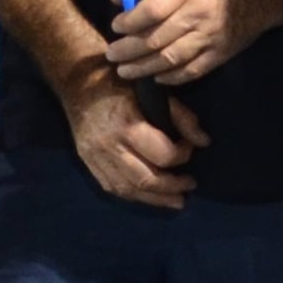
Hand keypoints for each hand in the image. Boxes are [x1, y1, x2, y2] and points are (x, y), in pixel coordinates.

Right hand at [67, 68, 204, 208]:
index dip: (182, 155)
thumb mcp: (153, 91)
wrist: (78, 83)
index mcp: (127, 126)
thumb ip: (180, 116)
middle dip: (172, 187)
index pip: (162, 155)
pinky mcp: (87, 163)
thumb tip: (204, 141)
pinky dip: (134, 195)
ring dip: (155, 199)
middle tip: (190, 185)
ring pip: (128, 190)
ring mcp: (95, 158)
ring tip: (175, 200)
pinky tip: (149, 195)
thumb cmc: (120, 82)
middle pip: (145, 180)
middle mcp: (110, 147)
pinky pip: (112, 188)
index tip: (190, 147)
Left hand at [105, 0, 244, 86]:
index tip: (116, 26)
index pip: (154, 9)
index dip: (131, 21)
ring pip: (171, 58)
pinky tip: (155, 78)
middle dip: (130, 49)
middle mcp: (200, 14)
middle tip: (111, 55)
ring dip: (143, 67)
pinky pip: (191, 70)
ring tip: (125, 71)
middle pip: (158, 38)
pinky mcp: (220, 54)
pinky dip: (171, 77)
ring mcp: (211, 37)